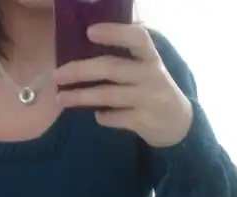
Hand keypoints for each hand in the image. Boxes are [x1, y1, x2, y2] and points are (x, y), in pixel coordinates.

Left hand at [54, 24, 193, 147]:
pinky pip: (115, 118)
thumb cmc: (154, 90)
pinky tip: (96, 116)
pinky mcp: (144, 121)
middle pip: (111, 68)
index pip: (136, 38)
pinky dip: (103, 117)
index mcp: (151, 57)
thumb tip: (87, 47)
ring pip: (108, 95)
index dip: (114, 33)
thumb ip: (127, 57)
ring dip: (81, 96)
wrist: (179, 124)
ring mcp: (148, 99)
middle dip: (80, 70)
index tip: (89, 31)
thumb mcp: (148, 68)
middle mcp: (150, 75)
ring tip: (61, 98)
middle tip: (57, 75)